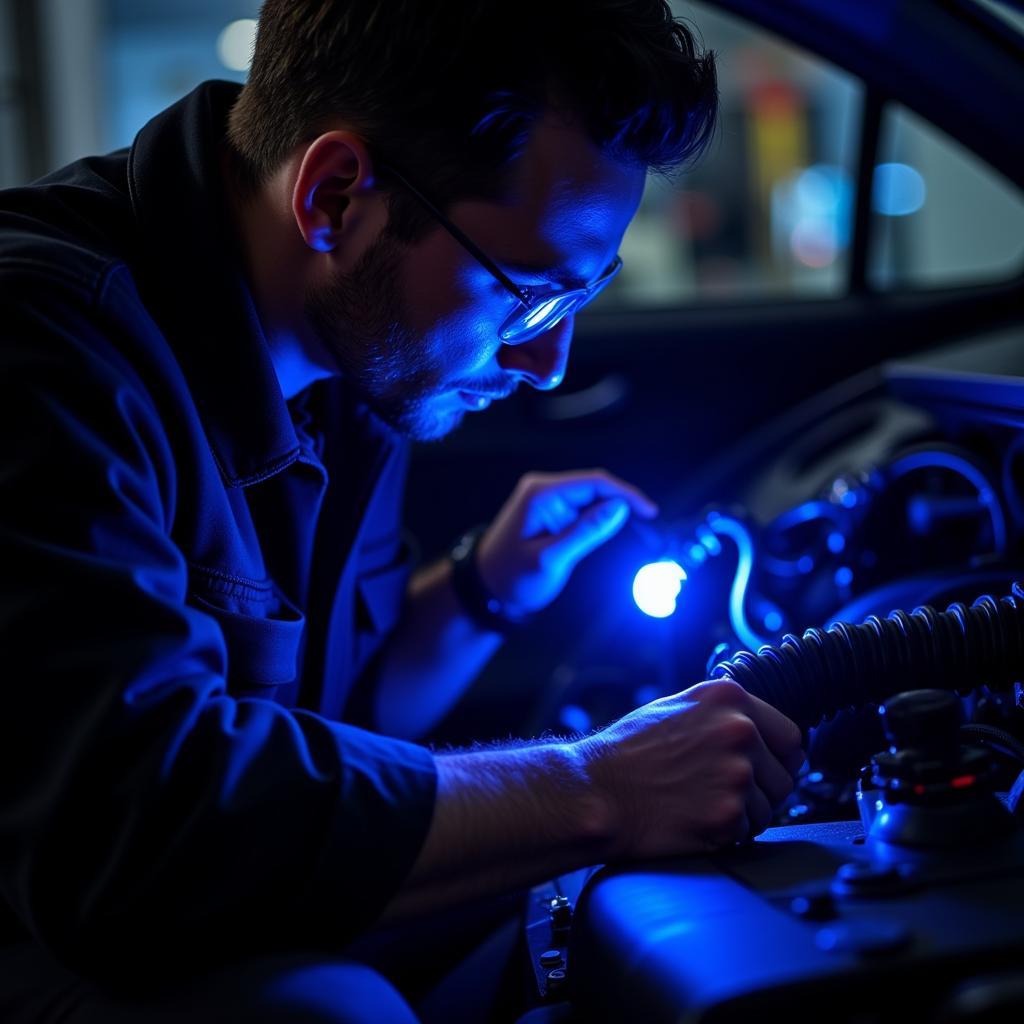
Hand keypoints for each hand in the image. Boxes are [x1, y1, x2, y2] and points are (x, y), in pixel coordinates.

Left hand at [475, 469, 657, 614]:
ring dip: (612, 513)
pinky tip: (610, 533)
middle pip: (596, 486)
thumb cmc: (512, 575)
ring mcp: (550, 500)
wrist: (488, 586)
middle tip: (647, 525)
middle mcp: (545, 489)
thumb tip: (619, 508)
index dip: (626, 494)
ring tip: (631, 532)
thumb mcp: (550, 559)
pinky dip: (600, 520)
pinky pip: (585, 509)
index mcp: (541, 494)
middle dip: (622, 502)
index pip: (594, 482)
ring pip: (593, 498)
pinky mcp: (555, 513)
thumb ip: (584, 532)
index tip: (649, 512)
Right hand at [575, 679, 804, 858]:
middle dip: (761, 790)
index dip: (779, 758)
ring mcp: (736, 774)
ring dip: (744, 814)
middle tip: (720, 791)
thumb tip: (761, 731)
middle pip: (785, 776)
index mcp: (729, 698)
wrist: (596, 791)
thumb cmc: (627, 752)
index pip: (791, 736)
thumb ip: (722, 714)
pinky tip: (693, 818)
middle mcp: (739, 731)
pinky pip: (747, 832)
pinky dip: (725, 834)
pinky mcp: (728, 814)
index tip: (766, 768)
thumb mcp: (676, 708)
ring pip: (769, 808)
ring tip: (701, 803)